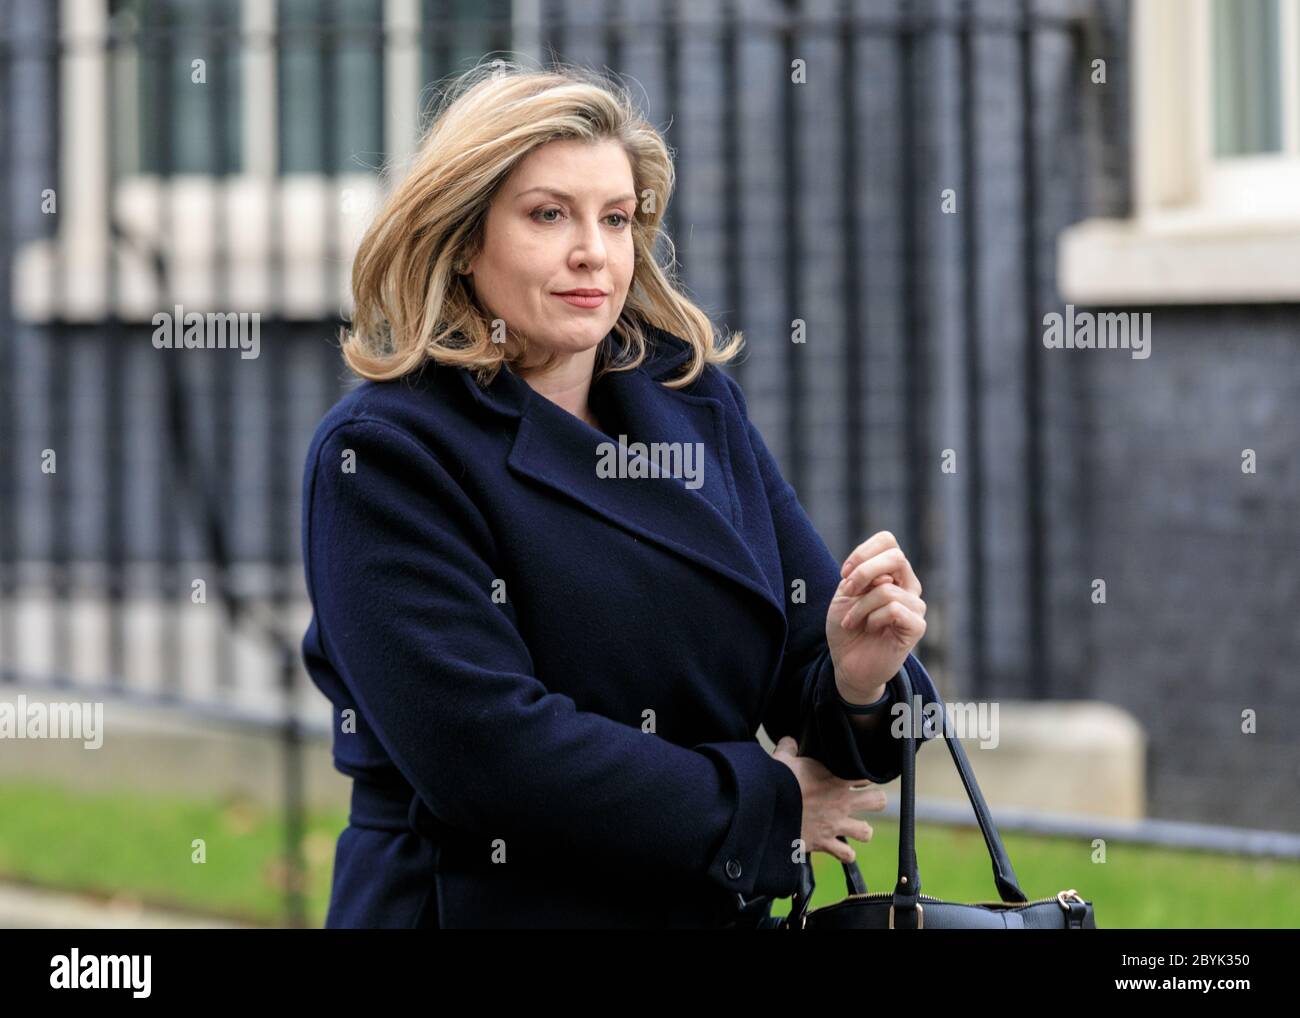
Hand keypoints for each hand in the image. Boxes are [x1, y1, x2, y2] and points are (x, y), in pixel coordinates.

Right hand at [772, 736, 886, 864]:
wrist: (769, 808)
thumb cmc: (777, 781)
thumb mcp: (783, 759)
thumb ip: (789, 749)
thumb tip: (788, 740)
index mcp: (836, 778)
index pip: (865, 776)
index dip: (862, 776)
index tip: (853, 777)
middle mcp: (841, 802)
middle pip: (878, 801)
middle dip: (874, 801)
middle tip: (863, 800)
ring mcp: (835, 824)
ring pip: (866, 832)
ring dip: (862, 830)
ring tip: (855, 826)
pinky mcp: (825, 842)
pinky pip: (846, 855)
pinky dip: (845, 853)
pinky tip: (840, 848)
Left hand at [826, 530, 926, 702]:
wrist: (848, 663)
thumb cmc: (847, 627)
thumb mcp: (846, 594)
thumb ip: (861, 575)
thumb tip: (883, 575)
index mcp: (892, 573)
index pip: (888, 541)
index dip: (862, 552)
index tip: (844, 574)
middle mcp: (908, 585)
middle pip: (895, 557)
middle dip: (863, 572)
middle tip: (847, 591)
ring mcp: (915, 605)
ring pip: (887, 589)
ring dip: (860, 606)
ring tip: (852, 621)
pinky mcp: (917, 626)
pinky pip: (894, 609)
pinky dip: (873, 618)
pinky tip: (870, 629)